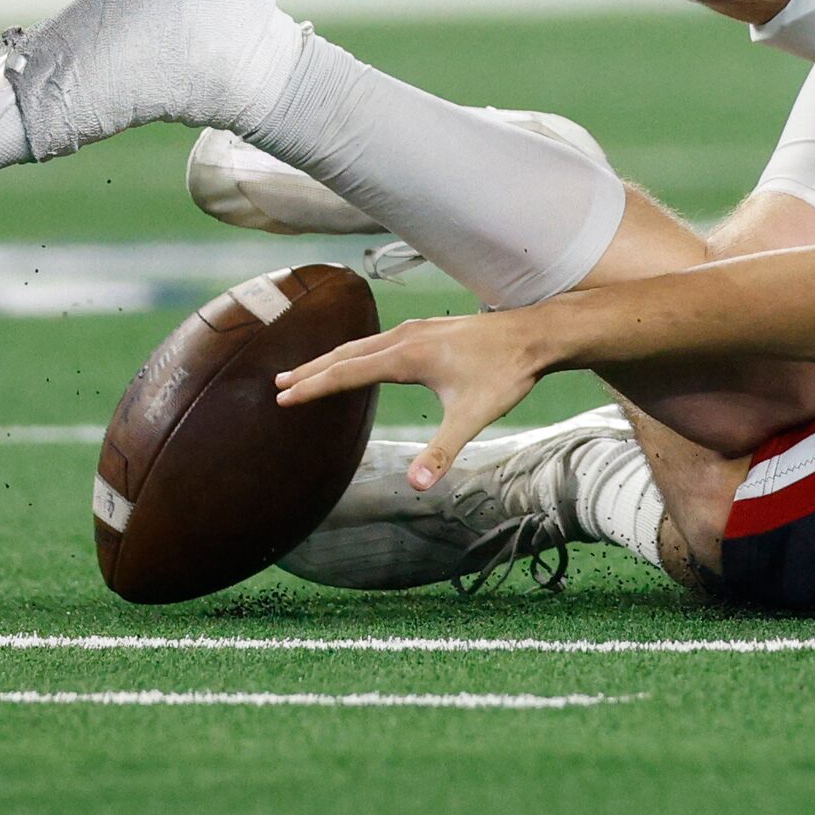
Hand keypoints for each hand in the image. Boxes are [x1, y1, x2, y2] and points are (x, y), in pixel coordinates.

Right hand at [276, 309, 545, 488]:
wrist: (536, 335)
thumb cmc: (505, 374)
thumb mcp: (473, 416)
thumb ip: (442, 451)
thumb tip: (418, 485)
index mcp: (407, 356)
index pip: (347, 372)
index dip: (313, 386)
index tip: (282, 397)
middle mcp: (405, 337)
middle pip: (346, 354)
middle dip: (311, 370)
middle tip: (278, 384)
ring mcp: (416, 329)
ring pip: (362, 344)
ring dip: (331, 358)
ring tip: (305, 372)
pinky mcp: (427, 329)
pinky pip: (378, 339)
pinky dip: (354, 350)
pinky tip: (356, 358)